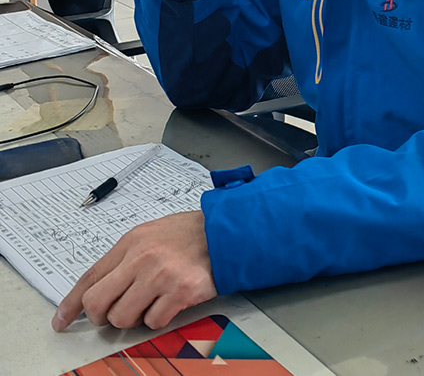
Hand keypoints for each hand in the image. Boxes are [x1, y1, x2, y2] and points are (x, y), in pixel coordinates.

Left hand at [51, 211, 216, 331]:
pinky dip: (160, 318)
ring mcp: (160, 275)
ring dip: (134, 317)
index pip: (89, 277)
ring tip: (152, 302)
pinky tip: (171, 302)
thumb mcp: (153, 234)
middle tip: (116, 313)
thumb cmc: (192, 234)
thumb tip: (103, 287)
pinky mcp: (179, 292)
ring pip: (122, 318)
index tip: (62, 320)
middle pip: (98, 303)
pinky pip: (153, 322)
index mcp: (132, 242)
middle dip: (102, 316)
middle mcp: (142, 258)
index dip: (72, 303)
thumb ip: (127, 257)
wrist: (229, 232)